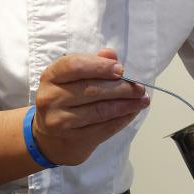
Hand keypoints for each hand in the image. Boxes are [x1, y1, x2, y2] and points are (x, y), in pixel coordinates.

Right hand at [32, 48, 148, 165]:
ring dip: (126, 105)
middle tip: (139, 87)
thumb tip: (111, 55)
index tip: (121, 69)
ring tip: (142, 100)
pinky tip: (132, 113)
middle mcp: (51, 97)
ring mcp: (59, 120)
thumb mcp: (72, 78)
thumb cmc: (66, 99)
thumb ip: (91, 64)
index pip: (74, 66)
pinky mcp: (72, 138)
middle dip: (120, 88)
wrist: (52, 137)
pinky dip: (121, 120)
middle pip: (91, 89)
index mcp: (51, 76)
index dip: (99, 66)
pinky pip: (103, 128)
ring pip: (99, 110)